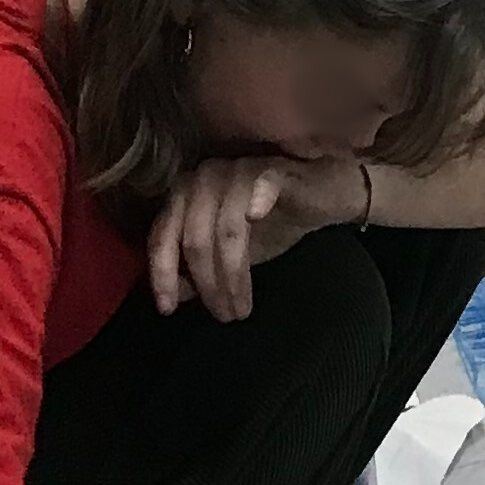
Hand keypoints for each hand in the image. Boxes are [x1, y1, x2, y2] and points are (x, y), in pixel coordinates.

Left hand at [148, 150, 365, 321]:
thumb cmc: (274, 224)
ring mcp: (238, 170)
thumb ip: (198, 270)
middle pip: (194, 237)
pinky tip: (256, 216)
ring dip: (233, 272)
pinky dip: (256, 199)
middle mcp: (205, 178)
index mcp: (186, 195)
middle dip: (208, 283)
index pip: (163, 234)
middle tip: (225, 315)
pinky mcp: (273, 169)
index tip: (167, 309)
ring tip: (243, 306)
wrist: (323, 198)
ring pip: (227, 226)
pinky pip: (259, 184)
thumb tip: (174, 296)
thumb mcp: (230, 256)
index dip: (162, 273)